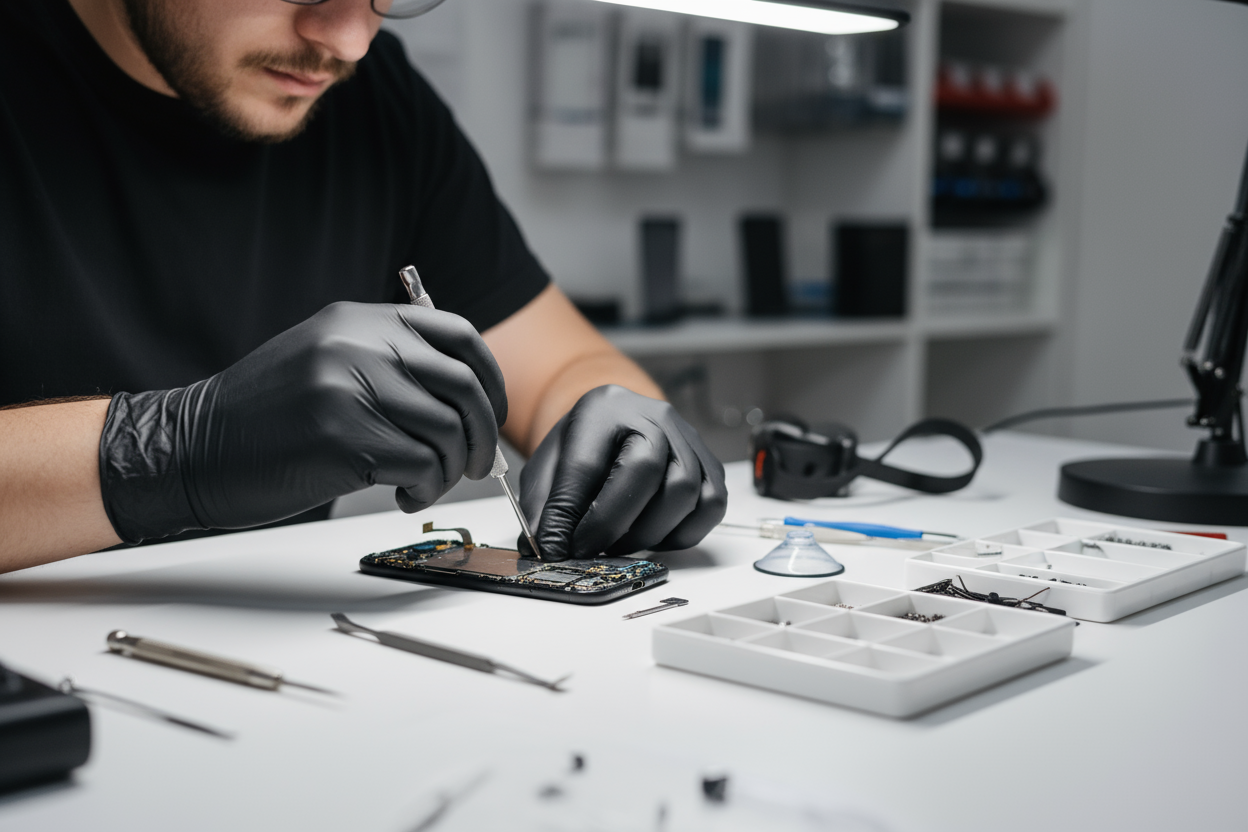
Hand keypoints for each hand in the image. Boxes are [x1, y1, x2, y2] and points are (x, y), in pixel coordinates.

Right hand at [99, 302, 505, 542]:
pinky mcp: (345, 440)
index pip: (458, 335)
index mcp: (359, 321)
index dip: (489, 378)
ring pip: (447, 431)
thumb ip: (385, 358)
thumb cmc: (261, 416)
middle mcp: (359, 346)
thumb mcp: (324, 359)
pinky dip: (423, 488)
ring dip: (450, 468)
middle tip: (472, 461)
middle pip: (463, 386)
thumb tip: (460, 390)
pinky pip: (421, 466)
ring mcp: (351, 390)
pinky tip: (401, 494)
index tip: (488, 411)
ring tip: (425, 483)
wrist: (189, 448)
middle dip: (481, 433)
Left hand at [517, 385, 726, 560]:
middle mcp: (653, 415)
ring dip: (646, 533)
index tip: (558, 546)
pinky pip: (710, 507)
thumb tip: (547, 546)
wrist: (619, 429)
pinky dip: (680, 534)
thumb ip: (544, 505)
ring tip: (618, 543)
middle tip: (588, 550)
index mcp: (603, 408)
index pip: (587, 463)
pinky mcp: (711, 466)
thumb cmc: (585, 448)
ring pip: (683, 492)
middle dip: (611, 524)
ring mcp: (689, 439)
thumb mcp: (549, 467)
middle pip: (644, 470)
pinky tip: (652, 536)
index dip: (570, 512)